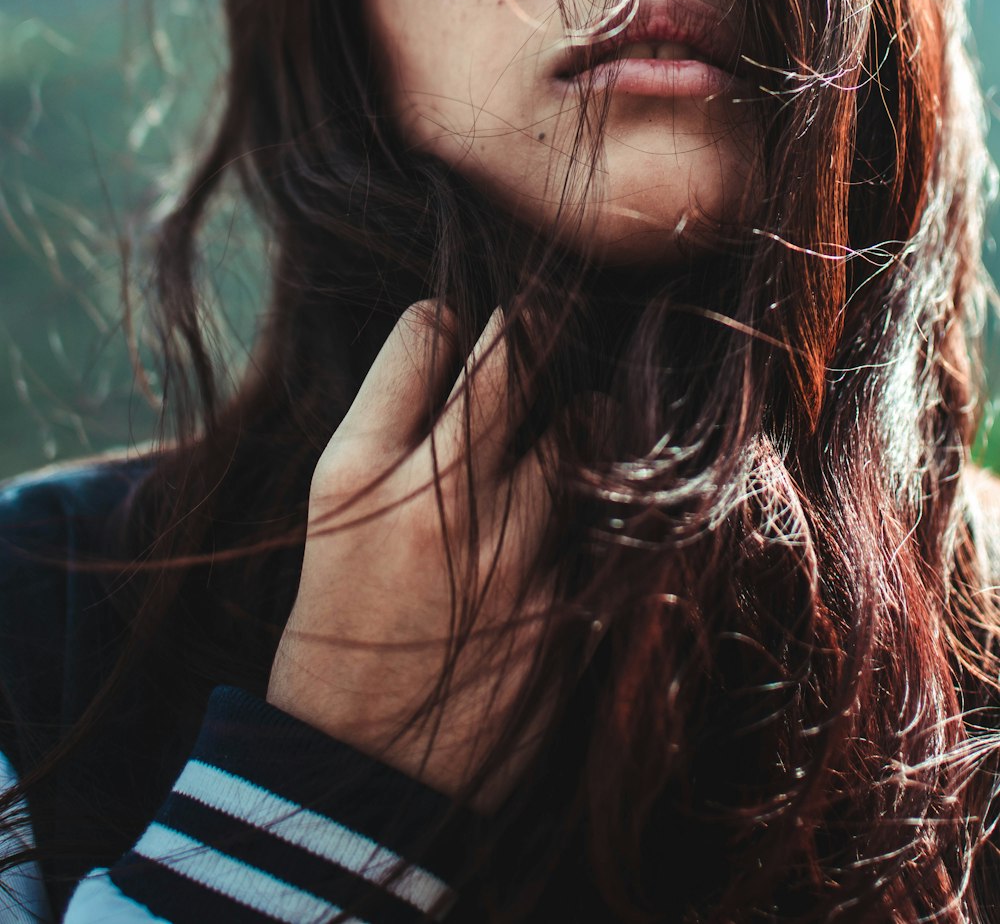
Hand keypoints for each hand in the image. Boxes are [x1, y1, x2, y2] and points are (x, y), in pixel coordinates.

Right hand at [266, 304, 554, 810]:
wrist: (365, 776)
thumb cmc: (339, 624)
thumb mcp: (333, 507)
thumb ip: (391, 408)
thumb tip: (449, 322)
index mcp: (369, 475)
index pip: (441, 336)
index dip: (463, 323)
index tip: (470, 332)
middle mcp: (448, 505)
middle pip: (524, 366)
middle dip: (530, 347)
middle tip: (527, 354)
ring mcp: (520, 559)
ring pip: (581, 433)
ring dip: (572, 426)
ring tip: (551, 443)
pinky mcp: (571, 610)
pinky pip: (600, 516)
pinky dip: (585, 504)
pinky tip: (558, 523)